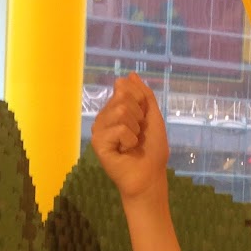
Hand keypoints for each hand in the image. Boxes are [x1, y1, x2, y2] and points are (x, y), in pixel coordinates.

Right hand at [90, 73, 169, 202]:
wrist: (150, 176)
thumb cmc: (152, 150)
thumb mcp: (152, 116)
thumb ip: (143, 95)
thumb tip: (130, 75)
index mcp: (115, 110)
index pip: (124, 87)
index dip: (140, 102)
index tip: (143, 120)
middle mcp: (104, 117)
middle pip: (122, 97)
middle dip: (138, 116)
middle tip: (138, 134)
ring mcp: (99, 130)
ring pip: (120, 111)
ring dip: (134, 128)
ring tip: (132, 142)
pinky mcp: (98, 143)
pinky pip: (118, 128)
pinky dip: (129, 140)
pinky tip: (125, 150)